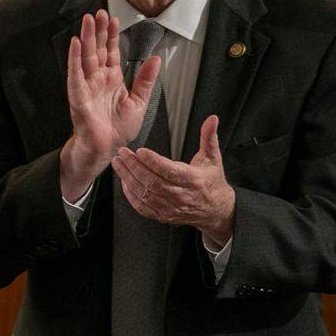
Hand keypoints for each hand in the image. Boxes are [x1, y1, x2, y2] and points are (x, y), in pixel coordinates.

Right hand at [60, 10, 160, 200]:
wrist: (108, 149)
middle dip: (98, 31)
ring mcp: (87, 87)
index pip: (111, 52)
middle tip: (99, 13)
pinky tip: (76, 44)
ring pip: (86, 57)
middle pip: (97, 50)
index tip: (113, 19)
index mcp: (113, 80)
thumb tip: (155, 59)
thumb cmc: (119, 130)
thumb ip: (146, 80)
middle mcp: (98, 80)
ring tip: (87, 21)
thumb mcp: (140, 102)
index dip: (112, 36)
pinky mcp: (78, 97)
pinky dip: (74, 59)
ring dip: (86, 38)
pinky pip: (75, 75)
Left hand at [111, 114, 235, 242]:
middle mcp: (181, 196)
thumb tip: (212, 119)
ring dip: (128, 178)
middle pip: (152, 182)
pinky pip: (142, 207)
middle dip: (134, 167)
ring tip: (119, 164)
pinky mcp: (163, 216)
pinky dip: (131, 195)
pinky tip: (124, 182)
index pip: (169, 171)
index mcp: (193, 180)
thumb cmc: (211, 181)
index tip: (140, 151)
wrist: (215, 209)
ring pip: (145, 194)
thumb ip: (208, 137)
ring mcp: (171, 208)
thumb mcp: (213, 158)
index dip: (153, 161)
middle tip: (123, 154)